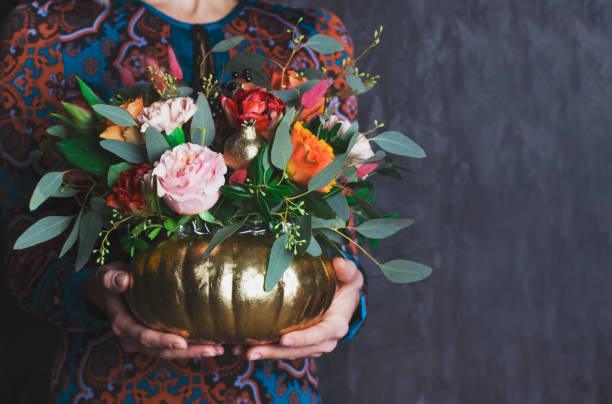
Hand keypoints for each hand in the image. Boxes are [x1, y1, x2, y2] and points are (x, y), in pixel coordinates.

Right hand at [87, 262, 223, 358]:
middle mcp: (133, 339)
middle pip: (162, 351)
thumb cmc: (113, 280)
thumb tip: (123, 280)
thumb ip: (113, 278)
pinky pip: (174, 347)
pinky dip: (193, 347)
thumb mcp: (108, 276)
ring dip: (195, 352)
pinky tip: (213, 343)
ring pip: (171, 353)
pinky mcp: (156, 339)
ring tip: (218, 349)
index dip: (162, 341)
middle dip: (188, 352)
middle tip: (212, 349)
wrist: (112, 289)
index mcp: (123, 325)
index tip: (182, 342)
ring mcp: (145, 342)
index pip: (144, 336)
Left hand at [242, 257, 362, 359]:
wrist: (345, 298)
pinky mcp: (298, 343)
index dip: (302, 339)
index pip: (319, 335)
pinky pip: (280, 348)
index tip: (284, 339)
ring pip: (286, 353)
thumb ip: (348, 270)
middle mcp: (324, 340)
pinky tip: (240, 348)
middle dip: (275, 352)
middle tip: (253, 351)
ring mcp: (310, 344)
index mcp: (336, 326)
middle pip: (298, 350)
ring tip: (241, 352)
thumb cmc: (346, 285)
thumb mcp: (351, 276)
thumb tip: (339, 263)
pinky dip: (262, 348)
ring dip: (265, 353)